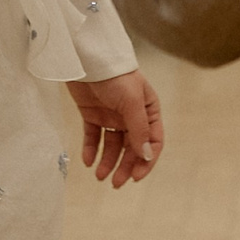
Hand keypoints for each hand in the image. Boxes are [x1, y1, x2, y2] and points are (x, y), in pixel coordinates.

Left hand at [67, 69, 163, 186]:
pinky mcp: (92, 114)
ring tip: (99, 176)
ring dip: (108, 162)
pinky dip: (91, 150)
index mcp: (148, 109)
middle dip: (125, 166)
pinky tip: (88, 161)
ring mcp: (111, 115)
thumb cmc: (116, 75)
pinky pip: (93, 137)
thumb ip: (139, 129)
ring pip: (113, 146)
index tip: (136, 176)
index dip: (146, 161)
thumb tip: (147, 156)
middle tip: (115, 183)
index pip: (153, 141)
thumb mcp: (131, 101)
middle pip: (132, 147)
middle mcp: (131, 115)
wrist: (87, 57)